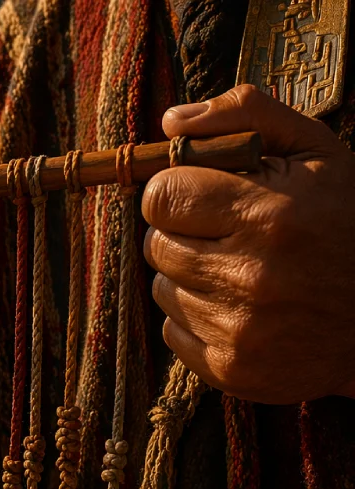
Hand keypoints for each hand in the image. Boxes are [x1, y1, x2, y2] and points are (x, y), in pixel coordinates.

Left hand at [143, 84, 354, 402]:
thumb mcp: (316, 151)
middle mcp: (251, 276)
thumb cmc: (348, 220)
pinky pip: (172, 331)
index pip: (161, 196)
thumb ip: (246, 115)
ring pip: (163, 287)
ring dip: (191, 275)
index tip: (204, 192)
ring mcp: (240, 330)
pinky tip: (243, 308)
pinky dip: (197, 318)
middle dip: (185, 231)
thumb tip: (171, 120)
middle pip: (157, 242)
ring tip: (244, 271)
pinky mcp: (231, 370)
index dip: (178, 189)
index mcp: (271, 215)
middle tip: (231, 232)